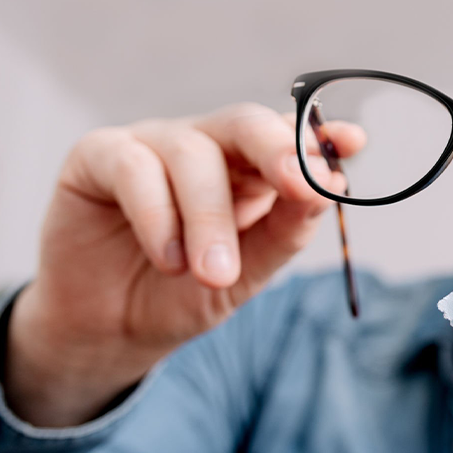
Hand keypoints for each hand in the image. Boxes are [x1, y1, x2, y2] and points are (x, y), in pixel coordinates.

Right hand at [7, 103, 363, 426]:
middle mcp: (206, 145)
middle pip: (246, 122)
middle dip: (277, 150)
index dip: (319, 137)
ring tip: (213, 275)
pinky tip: (167, 260)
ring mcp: (152, 144)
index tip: (354, 142)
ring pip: (192, 153)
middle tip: (298, 186)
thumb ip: (286, 232)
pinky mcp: (98, 156)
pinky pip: (134, 167)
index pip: (289, 139)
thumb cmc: (186, 294)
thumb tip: (329, 187)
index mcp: (250, 168)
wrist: (111, 330)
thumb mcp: (248, 273)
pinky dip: (157, 216)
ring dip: (209, 218)